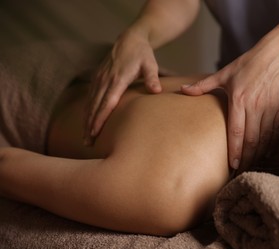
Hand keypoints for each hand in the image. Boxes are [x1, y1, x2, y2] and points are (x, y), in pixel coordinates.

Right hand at [85, 29, 160, 144]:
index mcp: (117, 79)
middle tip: (87, 143)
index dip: (99, 118)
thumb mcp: (150, 64)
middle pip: (95, 107)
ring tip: (84, 137)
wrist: (130, 39)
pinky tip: (85, 121)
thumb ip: (152, 78)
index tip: (94, 132)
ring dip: (86, 120)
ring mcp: (99, 79)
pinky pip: (89, 97)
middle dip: (90, 125)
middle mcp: (105, 80)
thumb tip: (156, 91)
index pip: (106, 103)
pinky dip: (86, 110)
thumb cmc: (142, 54)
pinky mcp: (97, 78)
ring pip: (90, 103)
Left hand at [182, 47, 278, 171]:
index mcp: (239, 98)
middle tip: (242, 170)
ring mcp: (271, 107)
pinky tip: (266, 153)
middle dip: (247, 158)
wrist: (275, 55)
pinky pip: (278, 131)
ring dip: (259, 154)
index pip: (236, 131)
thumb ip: (203, 86)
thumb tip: (182, 91)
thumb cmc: (247, 65)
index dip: (235, 151)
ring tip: (252, 165)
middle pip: (252, 139)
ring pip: (266, 138)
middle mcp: (256, 105)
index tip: (233, 165)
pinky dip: (272, 144)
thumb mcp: (223, 74)